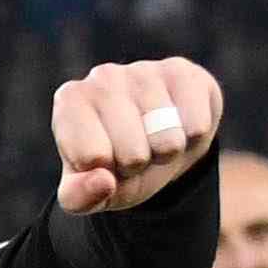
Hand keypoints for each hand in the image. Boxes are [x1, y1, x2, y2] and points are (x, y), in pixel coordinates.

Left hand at [45, 57, 228, 215]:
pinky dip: (192, 139)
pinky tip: (179, 124)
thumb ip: (80, 196)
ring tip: (154, 139)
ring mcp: (143, 70)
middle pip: (133, 154)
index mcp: (69, 102)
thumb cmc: (114, 166)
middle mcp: (102, 77)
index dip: (106, 174)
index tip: (104, 161)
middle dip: (137, 166)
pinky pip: (198, 126)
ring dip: (166, 153)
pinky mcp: (182, 71)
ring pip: (168, 140)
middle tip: (133, 153)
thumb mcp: (88, 190)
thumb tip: (103, 181)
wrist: (158, 141)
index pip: (93, 159)